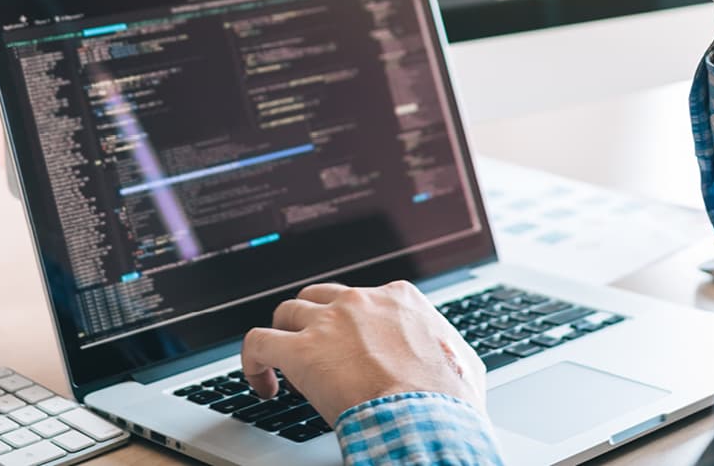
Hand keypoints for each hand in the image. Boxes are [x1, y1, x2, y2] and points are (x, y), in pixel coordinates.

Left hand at [241, 281, 487, 424]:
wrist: (426, 417)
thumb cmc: (448, 398)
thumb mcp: (461, 360)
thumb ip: (447, 348)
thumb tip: (453, 360)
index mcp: (398, 298)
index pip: (361, 297)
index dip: (350, 325)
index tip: (350, 349)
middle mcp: (360, 301)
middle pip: (319, 296)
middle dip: (311, 322)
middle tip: (314, 353)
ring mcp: (329, 322)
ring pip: (286, 311)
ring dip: (282, 336)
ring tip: (283, 367)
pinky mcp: (301, 351)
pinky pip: (258, 341)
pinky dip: (252, 360)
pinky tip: (262, 383)